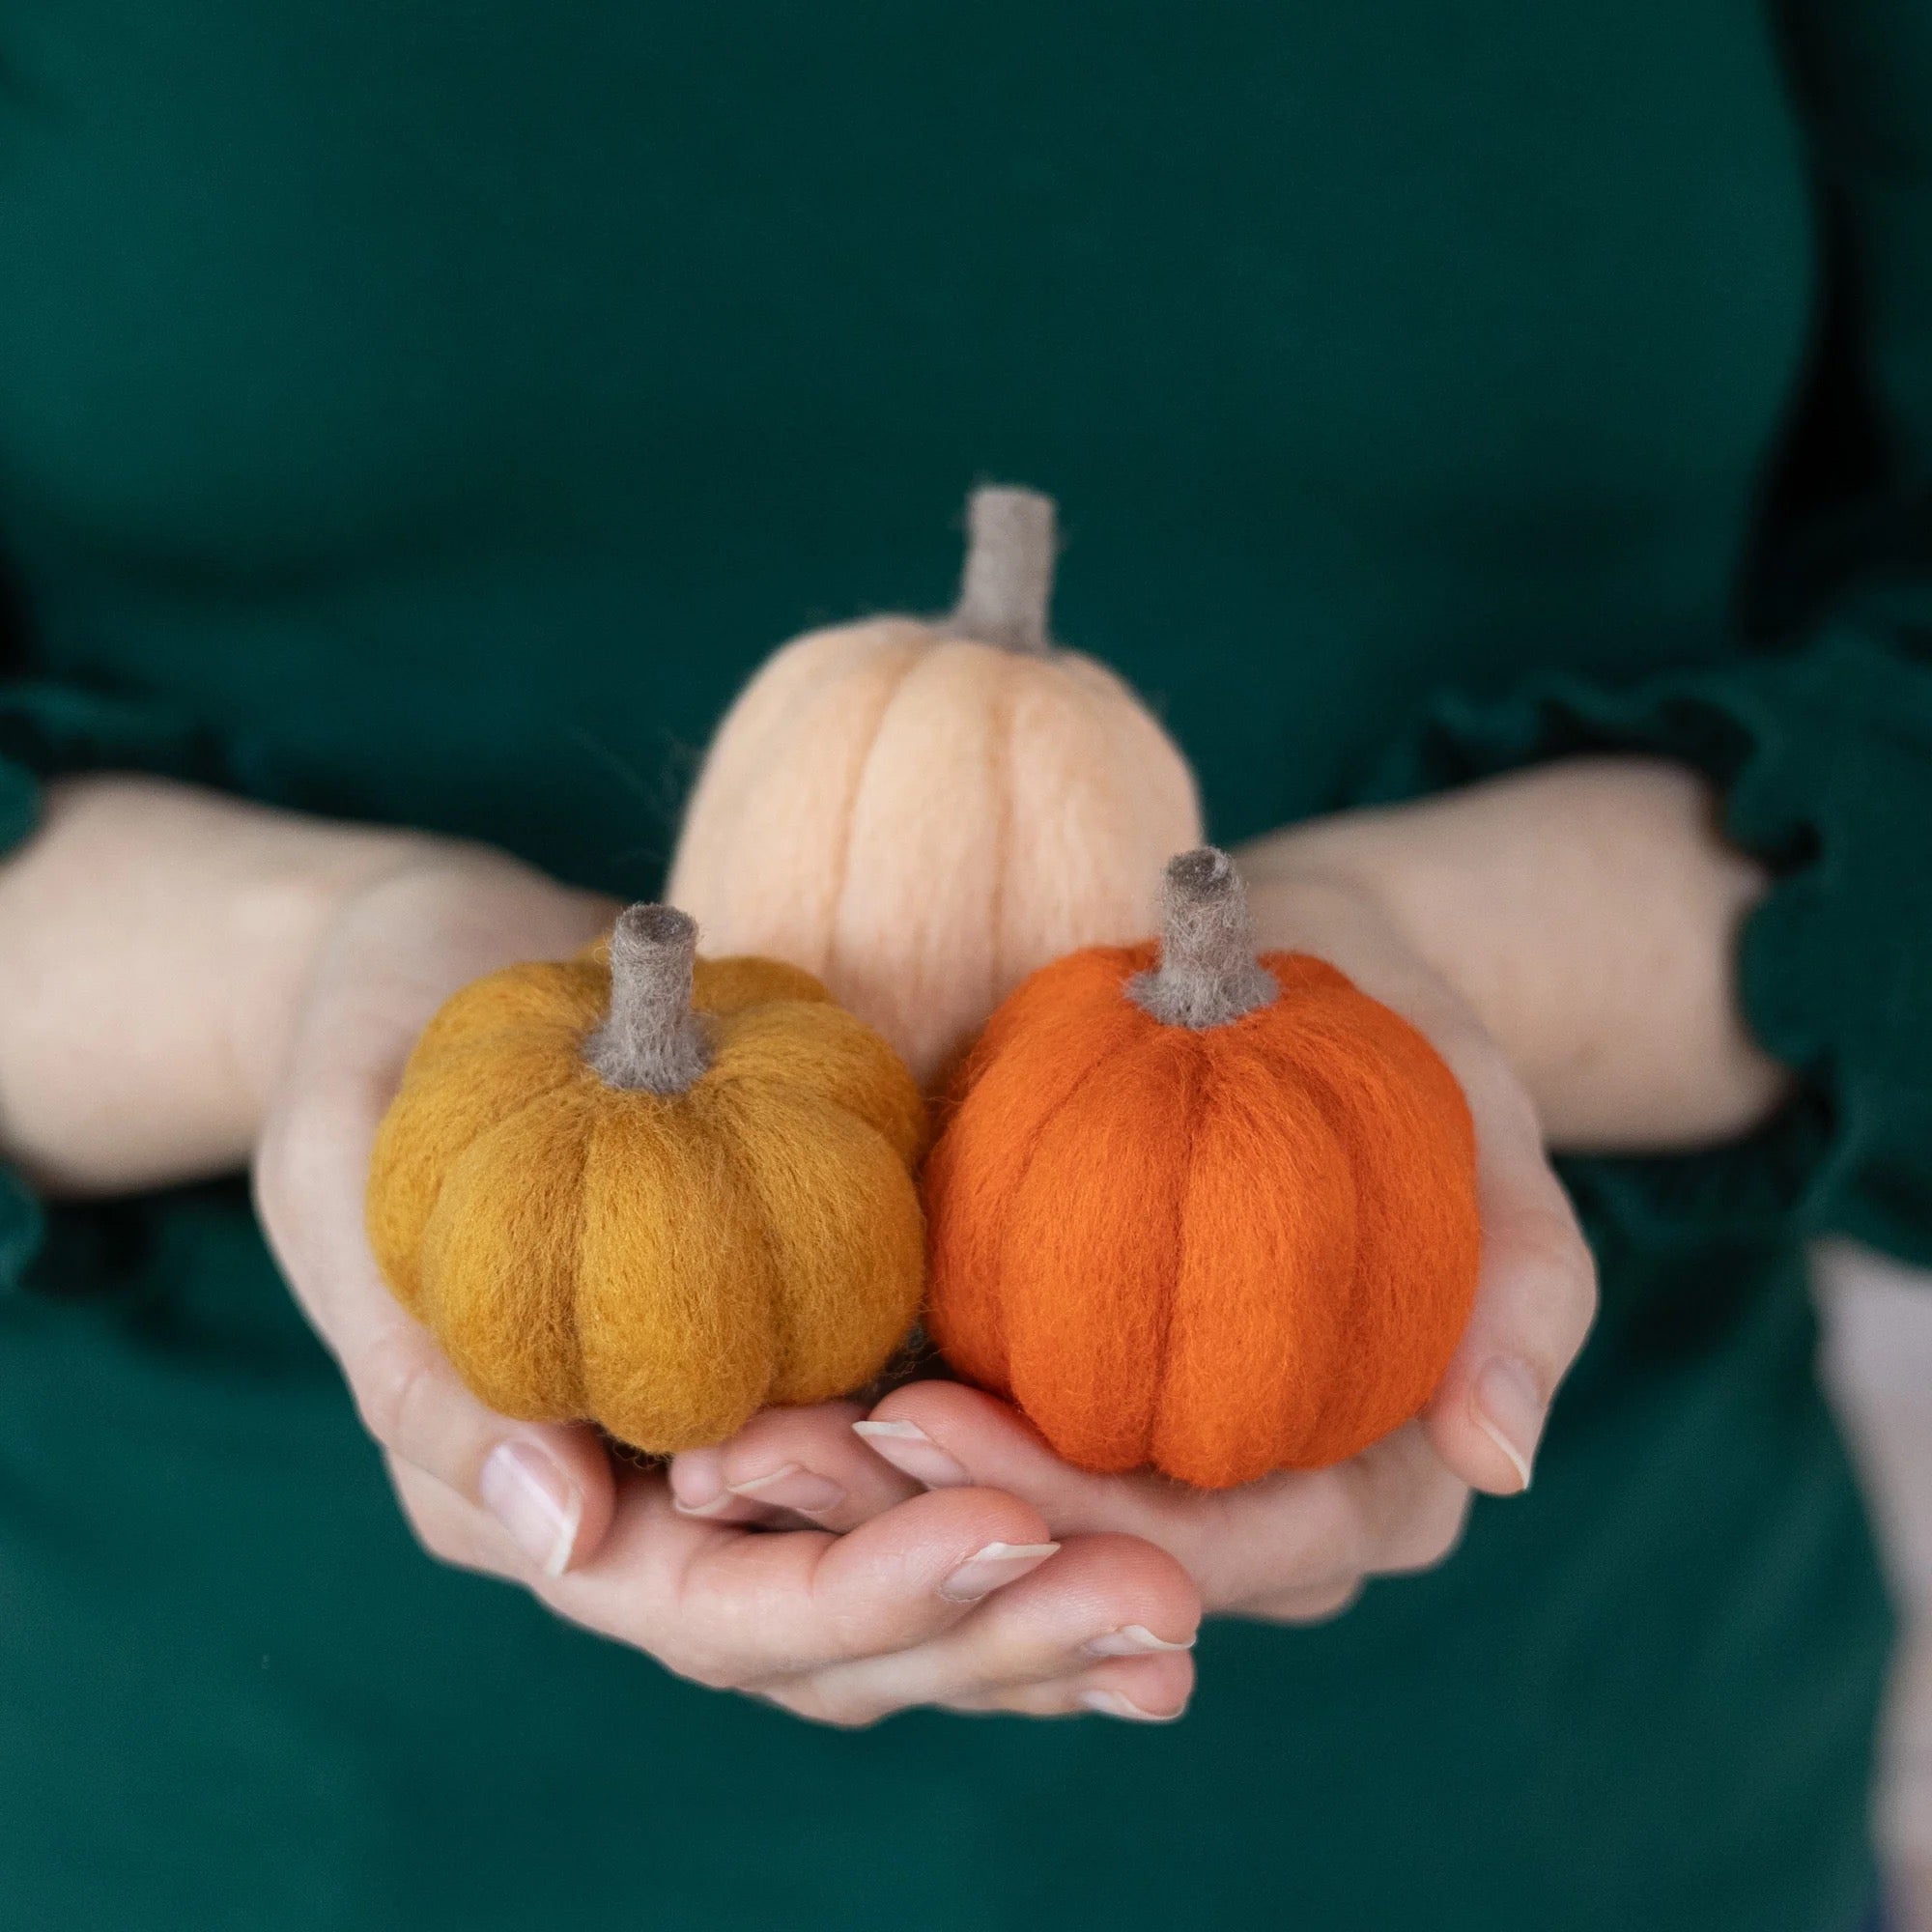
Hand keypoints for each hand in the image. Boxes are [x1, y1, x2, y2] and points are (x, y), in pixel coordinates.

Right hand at [253, 846, 1200, 1725]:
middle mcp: (650, 1502)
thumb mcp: (344, 1169)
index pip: (703, 1608)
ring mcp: (741, 1446)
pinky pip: (927, 1467)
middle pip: (829, 1633)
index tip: (1006, 1529)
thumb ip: (419, 1358)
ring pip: (894, 1576)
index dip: (855, 1590)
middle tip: (1161, 1607)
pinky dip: (1028, 1503)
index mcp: (532, 1492)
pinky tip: (1152, 1519)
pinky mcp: (813, 1361)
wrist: (439, 958)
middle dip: (991, 1633)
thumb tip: (561, 1525)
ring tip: (1186, 1605)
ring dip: (1040, 1603)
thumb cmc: (374, 1043)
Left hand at [669, 856, 1597, 1625]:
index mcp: (1376, 1488)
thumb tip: (1501, 1456)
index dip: (1075, 1519)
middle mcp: (1264, 1514)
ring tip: (735, 1450)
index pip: (1228, 1549)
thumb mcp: (1483, 1125)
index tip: (924, 1422)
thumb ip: (1523, 1282)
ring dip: (872, 1514)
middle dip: (932, 1528)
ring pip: (1018, 1539)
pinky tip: (764, 1412)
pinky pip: (977, 1463)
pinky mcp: (1077, 1413)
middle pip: (1094, 1563)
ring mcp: (1159, 1471)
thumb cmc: (1398, 1043)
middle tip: (772, 1452)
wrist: (1291, 972)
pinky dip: (875, 1455)